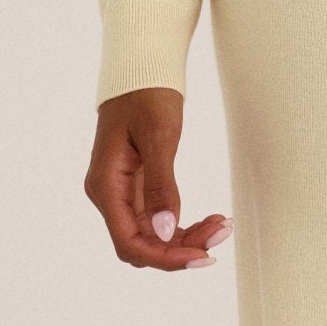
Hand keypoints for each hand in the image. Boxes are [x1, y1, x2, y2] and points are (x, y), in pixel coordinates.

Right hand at [84, 86, 230, 271]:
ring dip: (186, 238)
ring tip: (221, 226)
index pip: (129, 242)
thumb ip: (160, 185)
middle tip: (220, 234)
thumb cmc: (147, 93)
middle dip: (180, 248)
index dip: (164, 256)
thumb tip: (164, 233)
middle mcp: (109, 194)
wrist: (142, 68)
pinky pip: (157, 217)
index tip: (200, 256)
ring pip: (152, 234)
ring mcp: (121, 191)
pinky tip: (208, 219)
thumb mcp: (158, 135)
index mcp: (105, 184)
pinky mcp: (136, 186)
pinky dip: (182, 223)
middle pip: (142, 243)